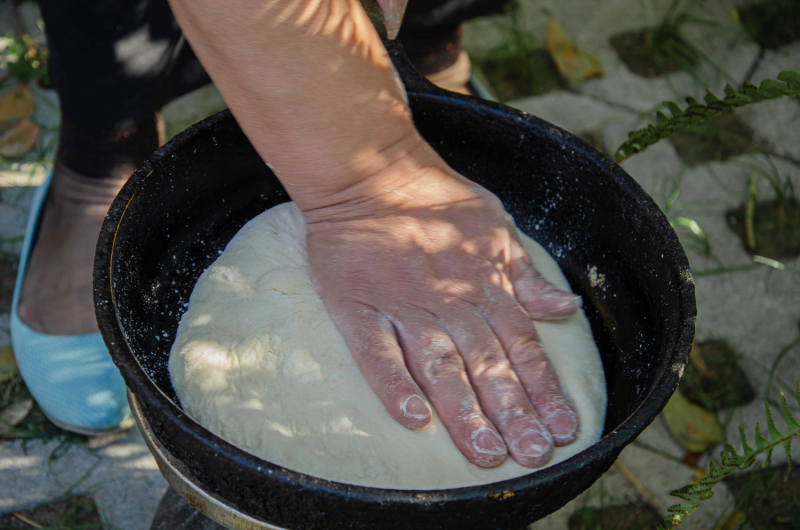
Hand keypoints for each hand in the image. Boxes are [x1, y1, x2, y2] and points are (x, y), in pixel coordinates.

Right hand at [304, 138, 581, 467]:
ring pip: (440, 365)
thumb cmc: (437, 199)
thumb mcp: (498, 228)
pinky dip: (394, 384)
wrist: (372, 172)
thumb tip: (567, 310)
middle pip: (488, 364)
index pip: (523, 346)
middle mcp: (450, 300)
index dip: (544, 390)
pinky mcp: (359, 306)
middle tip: (530, 455)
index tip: (562, 429)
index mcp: (486, 284)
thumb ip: (528, 276)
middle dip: (513, 413)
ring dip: (464, 410)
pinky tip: (414, 418)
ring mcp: (404, 305)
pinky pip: (377, 352)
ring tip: (483, 452)